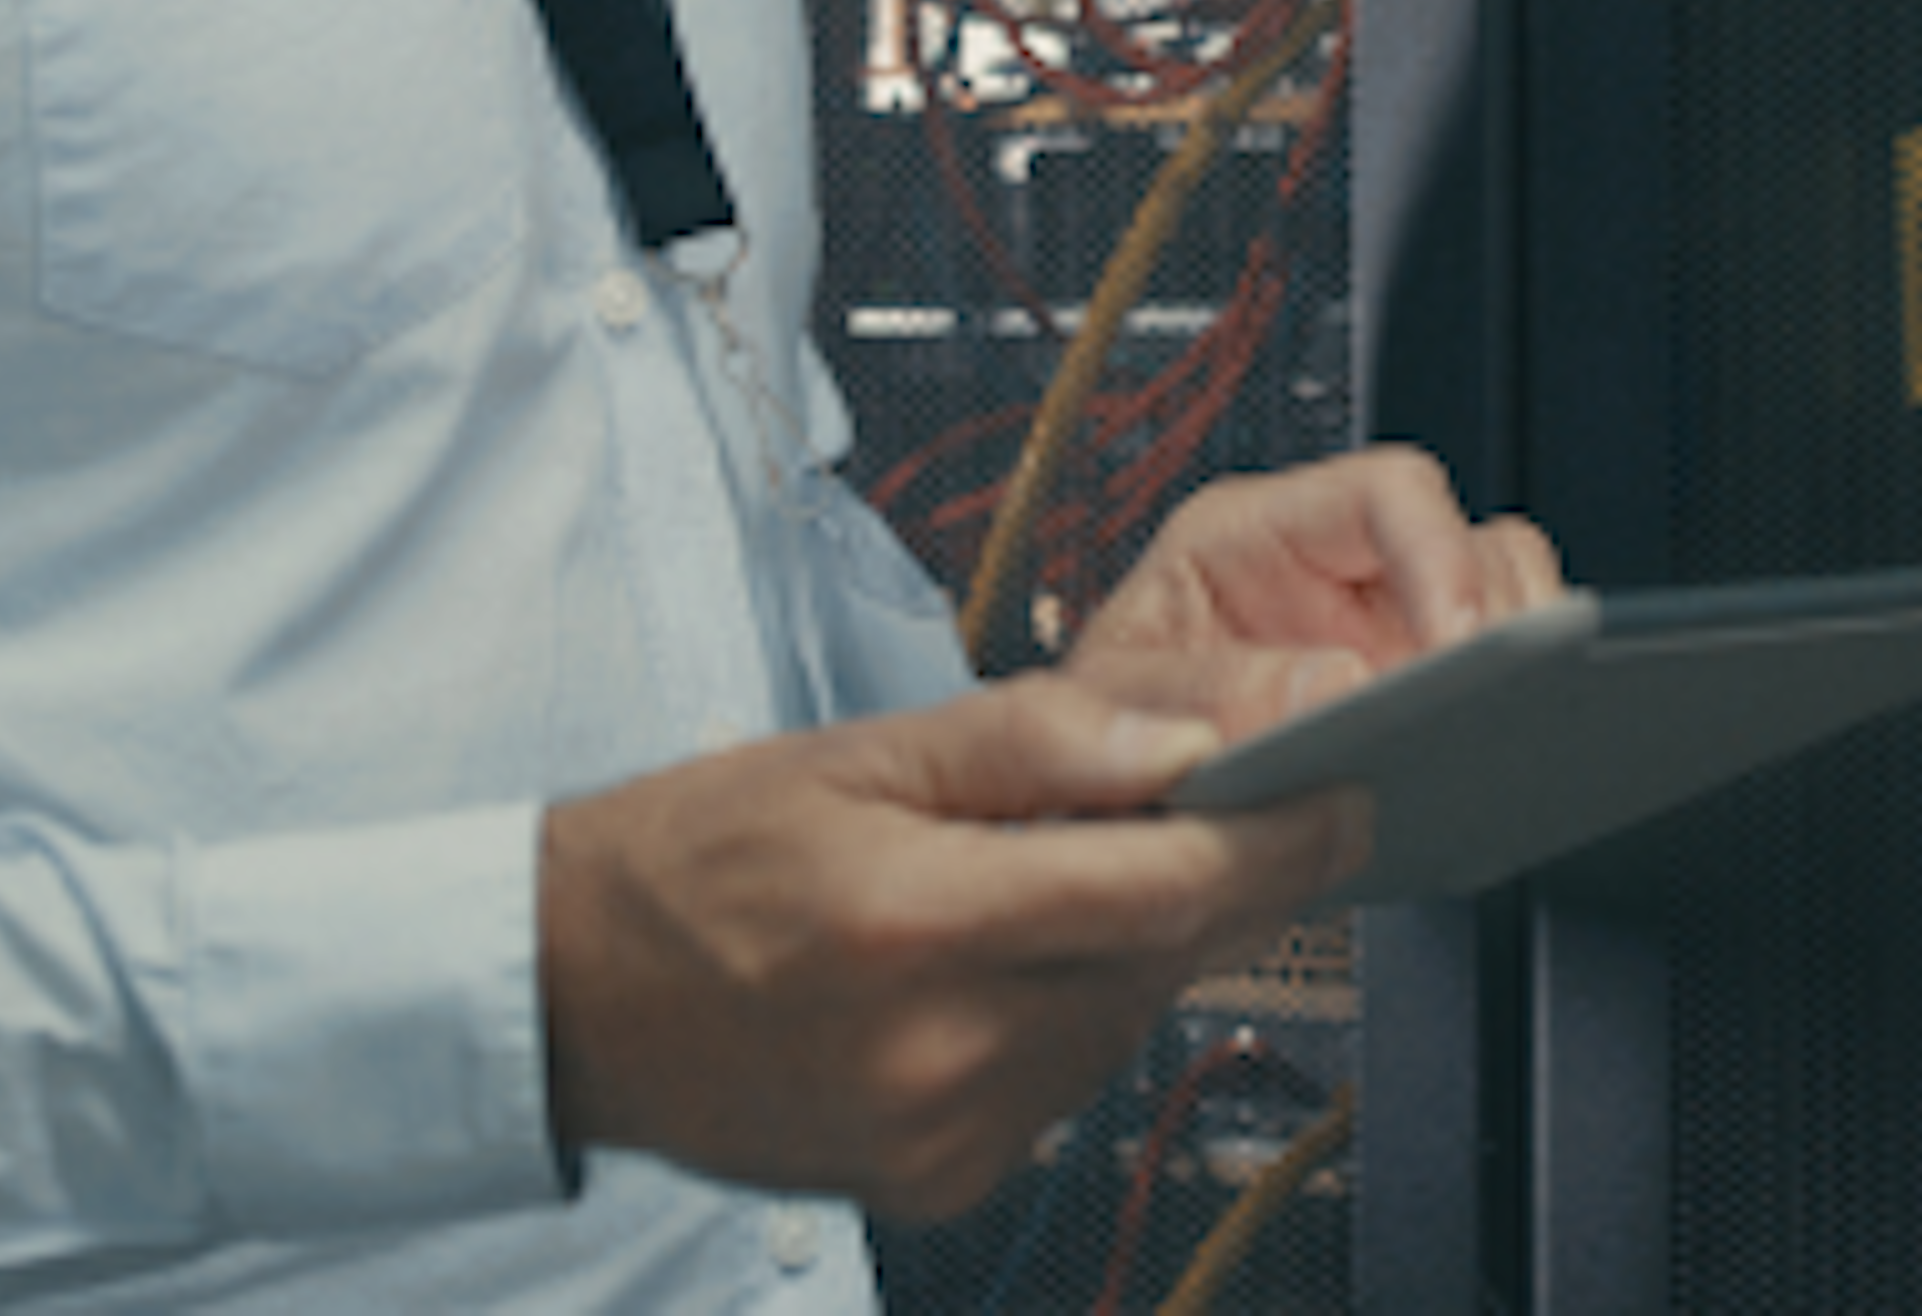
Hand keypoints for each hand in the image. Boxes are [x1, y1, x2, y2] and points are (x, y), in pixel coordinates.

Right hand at [536, 672, 1361, 1219]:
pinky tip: (1014, 952)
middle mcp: (935, 1052)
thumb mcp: (867, 747)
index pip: (1161, 888)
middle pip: (1160, 956)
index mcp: (916, 924)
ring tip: (1075, 864)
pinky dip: (1074, 1006)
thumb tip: (1192, 738)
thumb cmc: (706, 848)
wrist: (572, 994)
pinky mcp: (938, 1181)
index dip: (1278, 838)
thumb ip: (1042, 739)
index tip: (1349, 784)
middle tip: (1250, 794)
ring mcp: (939, 1134)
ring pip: (1124, 1016)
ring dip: (1141, 939)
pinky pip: (1066, 1079)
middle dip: (1223, 873)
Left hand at [1067, 448, 1567, 740]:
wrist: (1077, 830)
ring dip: (1508, 675)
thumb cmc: (1079, 747)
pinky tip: (1485, 782)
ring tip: (1491, 746)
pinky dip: (1501, 732)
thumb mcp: (1109, 716)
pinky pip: (1485, 695)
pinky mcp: (1401, 709)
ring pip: (1497, 610)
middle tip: (1487, 711)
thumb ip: (1203, 698)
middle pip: (1468, 544)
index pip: (1387, 491)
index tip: (1457, 651)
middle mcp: (1326, 572)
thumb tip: (1332, 688)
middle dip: (1495, 623)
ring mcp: (1374, 639)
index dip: (1442, 558)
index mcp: (1248, 536)